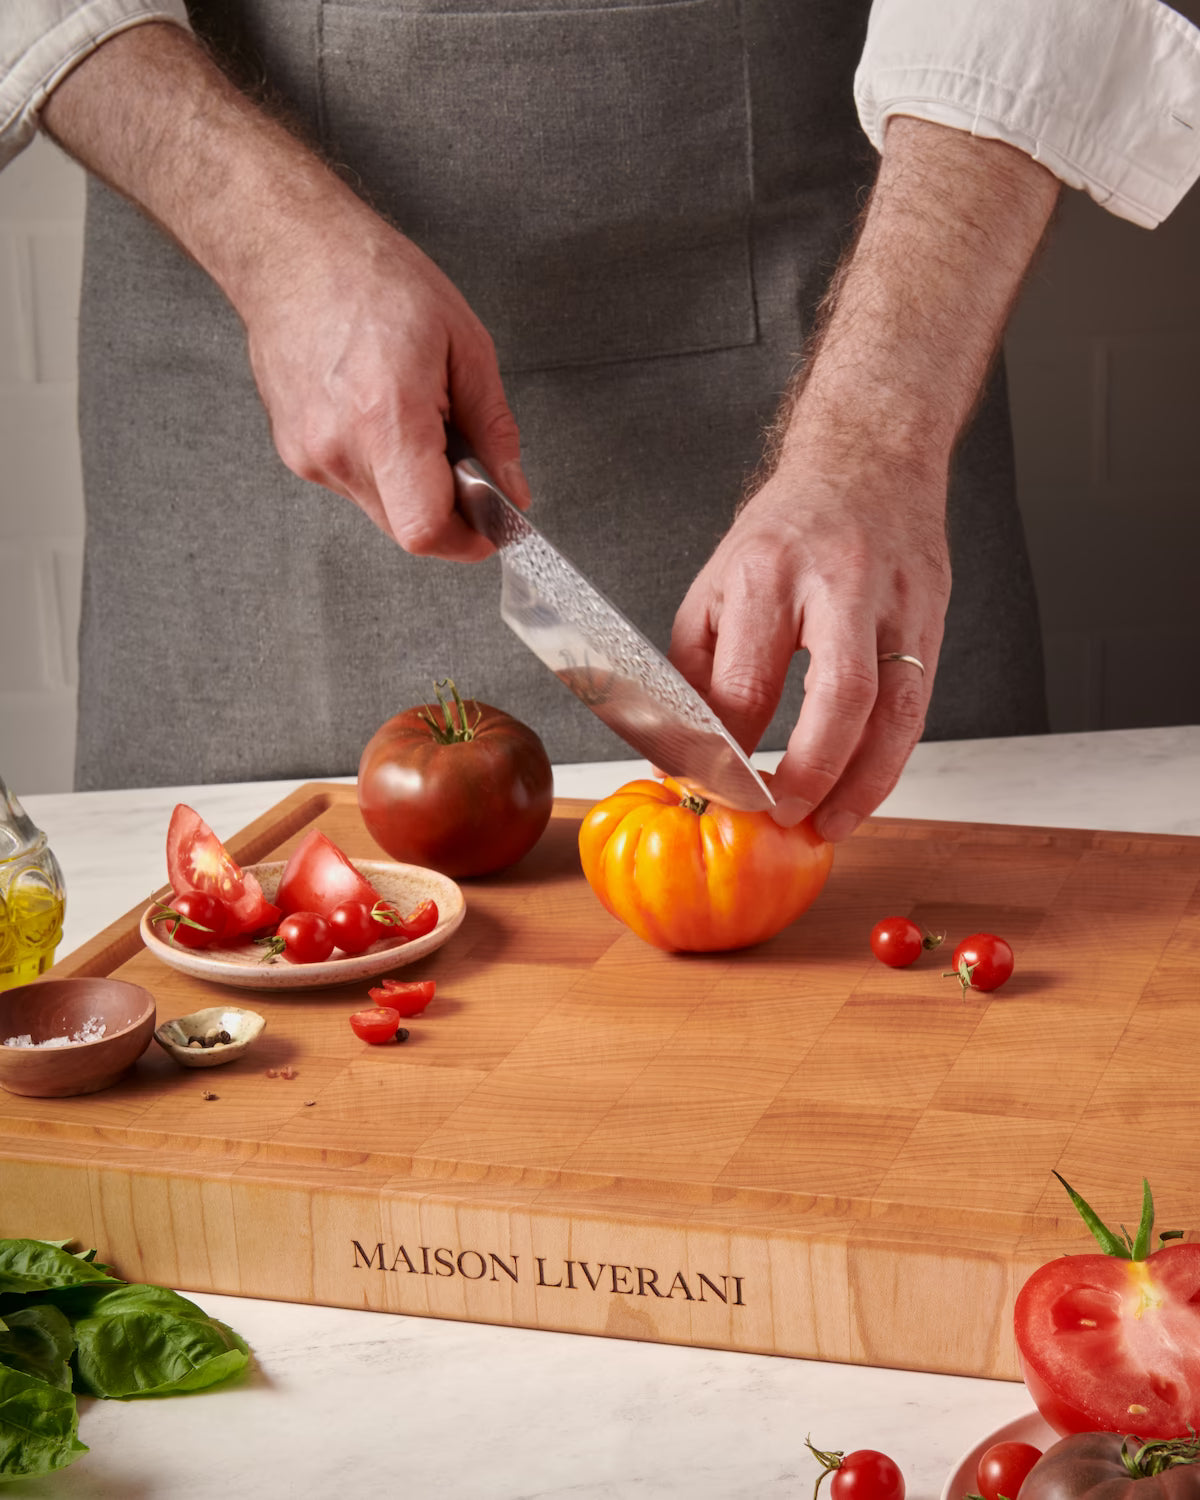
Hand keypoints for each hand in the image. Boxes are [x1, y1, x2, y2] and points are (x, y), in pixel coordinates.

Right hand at [240, 207, 526, 561]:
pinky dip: (383, 469)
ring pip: (382, 511)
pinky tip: (381, 416)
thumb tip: (512, 487)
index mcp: (385, 415)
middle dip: (448, 510)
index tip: (492, 525)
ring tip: (417, 420)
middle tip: (463, 460)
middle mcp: (338, 445)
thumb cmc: (372, 280)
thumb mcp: (464, 343)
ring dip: (414, 487)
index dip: (467, 539)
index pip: (426, 528)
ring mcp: (309, 454)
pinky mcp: (296, 454)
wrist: (291, 252)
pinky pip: (355, 487)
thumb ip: (494, 427)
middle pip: (408, 529)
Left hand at [670, 115, 1059, 840]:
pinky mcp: (932, 618)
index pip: (748, 683)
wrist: (867, 460)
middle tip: (783, 818)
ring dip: (866, 784)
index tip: (716, 788)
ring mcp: (896, 603)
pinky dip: (892, 759)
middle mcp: (838, 586)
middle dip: (812, 773)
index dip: (730, 751)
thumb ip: (698, 672)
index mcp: (768, 574)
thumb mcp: (715, 587)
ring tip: (830, 826)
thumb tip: (684, 756)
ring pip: (896, 712)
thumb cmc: (783, 531)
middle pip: (839, 698)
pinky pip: (919, 705)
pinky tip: (864, 790)